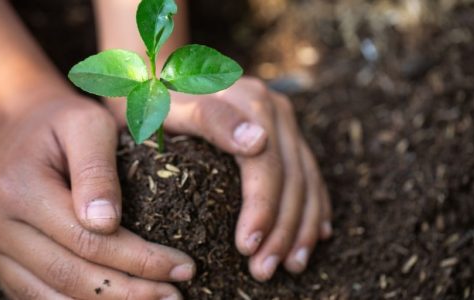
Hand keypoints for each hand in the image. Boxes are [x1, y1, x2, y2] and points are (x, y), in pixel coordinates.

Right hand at [0, 93, 193, 298]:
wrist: (20, 126)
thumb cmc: (64, 122)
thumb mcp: (87, 124)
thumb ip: (96, 170)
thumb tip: (107, 224)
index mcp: (19, 190)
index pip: (88, 240)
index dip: (140, 260)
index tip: (184, 267)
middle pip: (71, 275)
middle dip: (130, 292)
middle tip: (176, 296)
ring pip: (52, 297)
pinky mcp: (1, 263)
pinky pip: (38, 298)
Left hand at [108, 77, 331, 281]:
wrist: (162, 77)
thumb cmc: (156, 99)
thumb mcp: (170, 106)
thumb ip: (211, 120)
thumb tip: (258, 143)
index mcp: (250, 101)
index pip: (265, 165)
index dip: (262, 209)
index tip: (248, 247)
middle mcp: (275, 110)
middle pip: (291, 177)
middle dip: (282, 229)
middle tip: (264, 269)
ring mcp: (285, 122)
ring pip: (307, 180)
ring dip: (303, 227)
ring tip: (292, 266)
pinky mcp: (288, 134)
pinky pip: (311, 174)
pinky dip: (316, 207)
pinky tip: (316, 237)